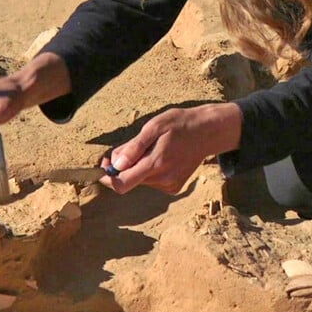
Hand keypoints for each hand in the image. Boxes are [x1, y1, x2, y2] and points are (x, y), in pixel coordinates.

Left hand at [99, 102, 241, 194]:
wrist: (207, 132)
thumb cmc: (179, 124)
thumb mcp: (154, 127)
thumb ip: (134, 147)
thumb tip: (115, 164)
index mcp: (155, 165)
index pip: (121, 184)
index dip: (107, 177)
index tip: (104, 163)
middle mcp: (163, 180)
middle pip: (129, 181)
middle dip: (122, 166)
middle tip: (129, 145)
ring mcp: (170, 185)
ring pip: (139, 180)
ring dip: (136, 166)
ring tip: (149, 147)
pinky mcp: (174, 187)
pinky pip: (150, 181)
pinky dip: (147, 170)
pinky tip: (158, 155)